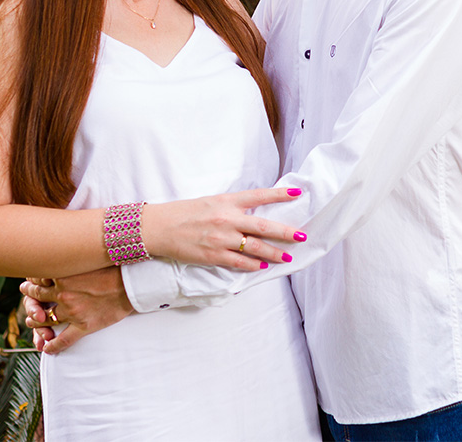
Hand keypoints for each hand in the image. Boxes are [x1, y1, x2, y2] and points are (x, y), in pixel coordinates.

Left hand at [20, 268, 131, 354]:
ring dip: (35, 321)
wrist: (133, 283)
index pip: (38, 277)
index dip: (32, 277)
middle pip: (37, 297)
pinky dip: (53, 346)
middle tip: (27, 294)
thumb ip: (74, 257)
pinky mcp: (84, 326)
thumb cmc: (116, 266)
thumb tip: (68, 247)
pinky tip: (47, 348)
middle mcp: (63, 293)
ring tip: (32, 320)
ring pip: (46, 319)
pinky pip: (63, 340)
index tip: (31, 276)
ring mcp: (72, 311)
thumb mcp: (89, 257)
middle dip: (30, 296)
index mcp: (64, 275)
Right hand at [142, 187, 306, 268]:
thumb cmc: (185, 212)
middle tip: (302, 235)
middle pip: (264, 226)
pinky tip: (263, 266)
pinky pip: (239, 263)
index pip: (259, 195)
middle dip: (286, 232)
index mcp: (227, 201)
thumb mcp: (211, 201)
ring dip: (274, 253)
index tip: (297, 194)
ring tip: (287, 257)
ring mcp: (221, 238)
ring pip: (255, 248)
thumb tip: (255, 211)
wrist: (159, 227)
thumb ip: (233, 206)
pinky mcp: (213, 255)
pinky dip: (253, 265)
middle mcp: (227, 219)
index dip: (279, 194)